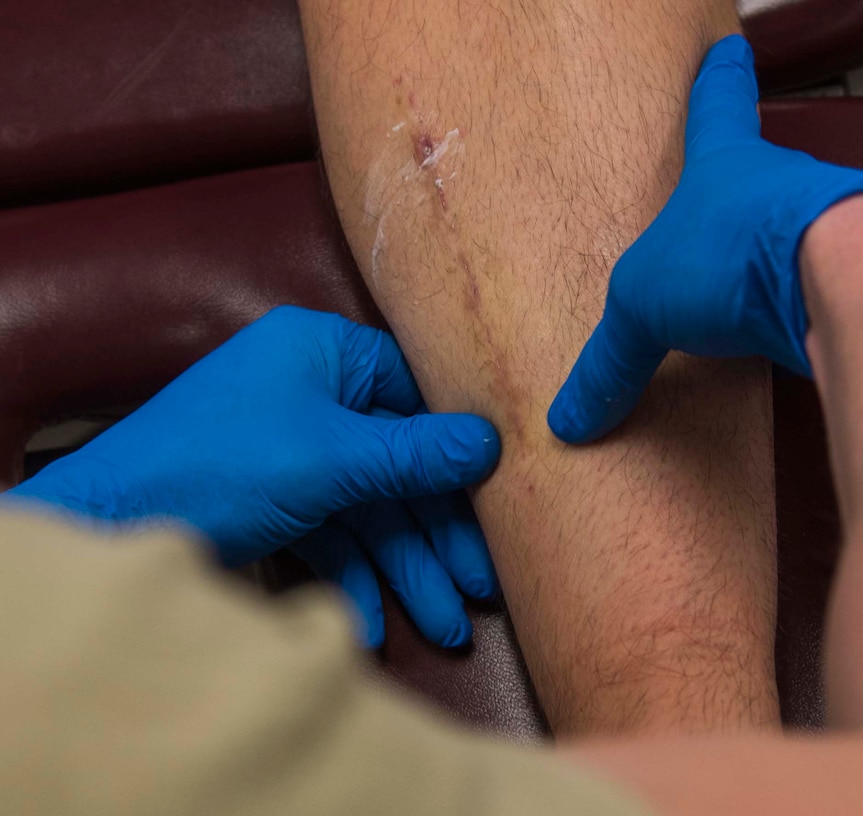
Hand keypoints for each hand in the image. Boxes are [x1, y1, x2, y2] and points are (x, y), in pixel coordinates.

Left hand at [5, 305, 500, 647]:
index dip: (461, 454)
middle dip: (436, 537)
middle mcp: (312, 393)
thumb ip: (414, 454)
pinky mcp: (276, 498)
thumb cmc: (218, 466)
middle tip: (480, 589)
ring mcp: (294, 449)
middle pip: (398, 466)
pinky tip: (370, 624)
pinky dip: (351, 576)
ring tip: (445, 628)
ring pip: (369, 509)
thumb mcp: (330, 459)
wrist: (110, 523)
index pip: (415, 396)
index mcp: (323, 354)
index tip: (505, 503)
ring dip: (405, 569)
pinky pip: (330, 533)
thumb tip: (493, 442)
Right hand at [547, 35, 862, 444]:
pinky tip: (807, 338)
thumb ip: (610, 363)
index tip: (729, 54)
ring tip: (772, 288)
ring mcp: (832, 227)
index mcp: (725, 168)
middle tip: (742, 207)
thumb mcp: (641, 309)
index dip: (718, 83)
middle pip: (769, 172)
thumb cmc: (736, 252)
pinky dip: (820, 310)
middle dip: (756, 189)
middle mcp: (783, 185)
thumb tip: (570, 421)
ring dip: (791, 255)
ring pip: (808, 232)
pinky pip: (836, 290)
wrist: (838, 275)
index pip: (716, 110)